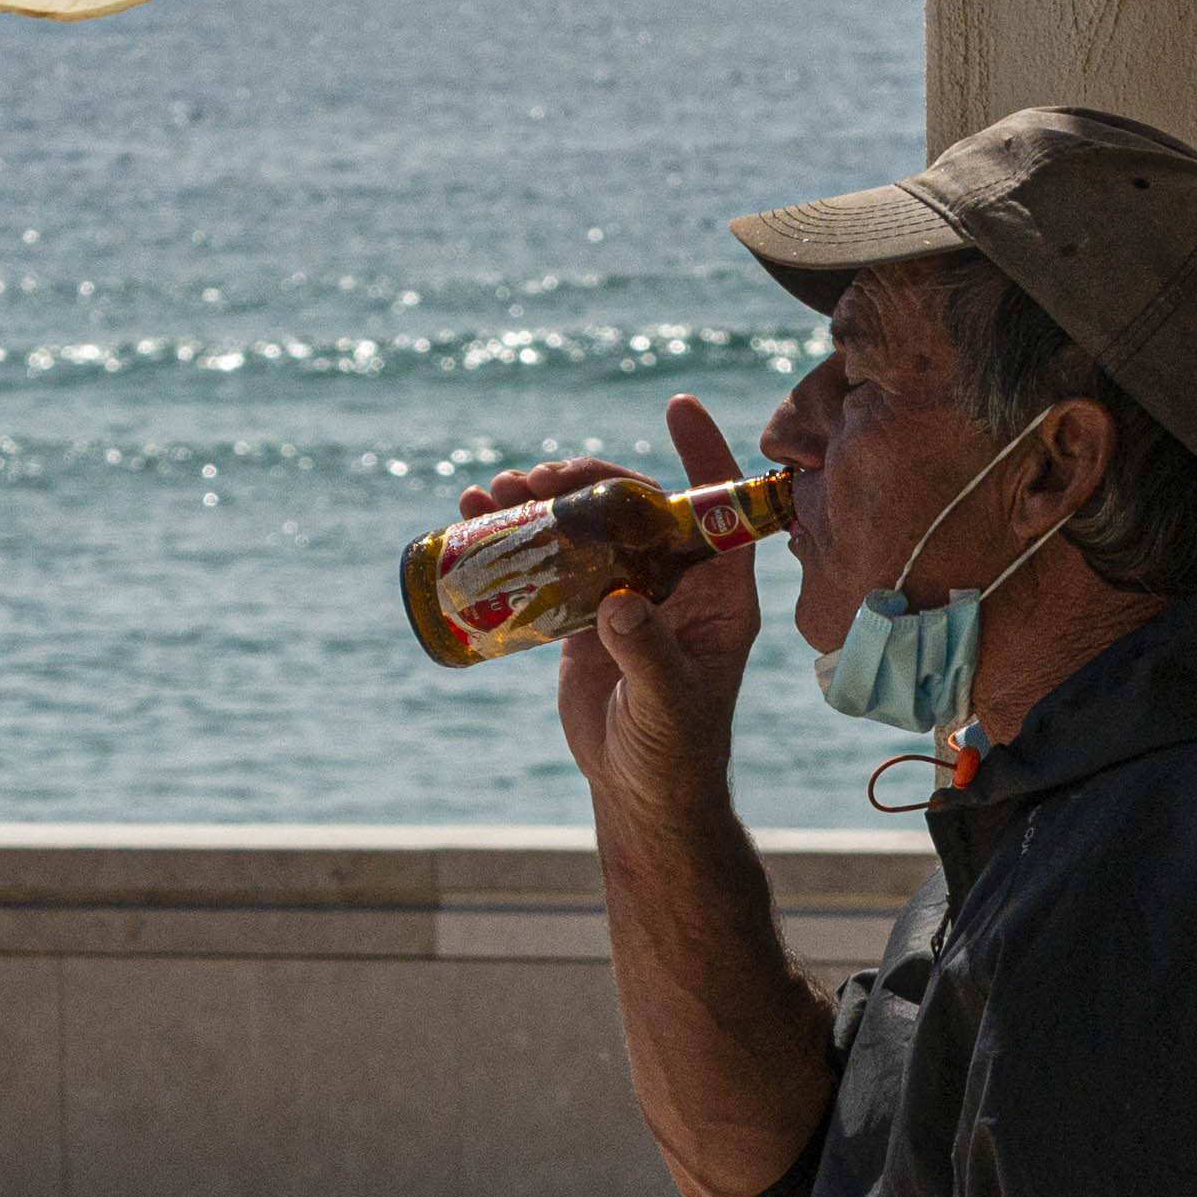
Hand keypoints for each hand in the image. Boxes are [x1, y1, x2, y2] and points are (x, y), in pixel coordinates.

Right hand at [525, 391, 757, 808]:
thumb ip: (649, 653)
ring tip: (492, 493)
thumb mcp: (668, 703)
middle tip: (539, 480)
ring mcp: (627, 591)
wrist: (640, 790)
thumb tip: (621, 604)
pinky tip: (477, 517)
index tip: (677, 406)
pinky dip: (516, 534)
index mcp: (718, 591)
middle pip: (633, 506)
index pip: (717, 506)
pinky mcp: (586, 612)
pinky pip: (553, 558)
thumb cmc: (674, 751)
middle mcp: (676, 580)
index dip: (702, 452)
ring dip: (540, 501)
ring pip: (587, 526)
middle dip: (586, 481)